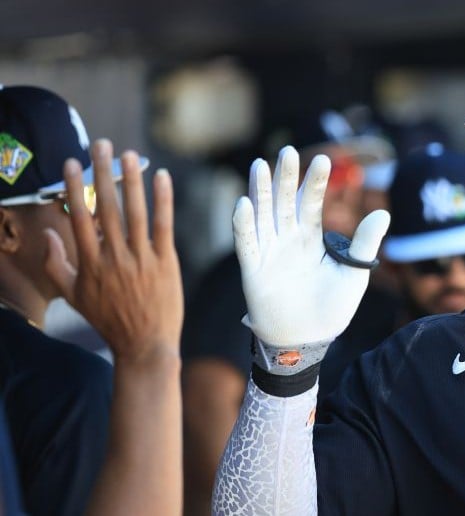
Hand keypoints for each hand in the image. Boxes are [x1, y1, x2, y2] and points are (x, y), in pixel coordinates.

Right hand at [44, 139, 182, 363]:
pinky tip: (163, 178)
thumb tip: (49, 233)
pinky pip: (164, 226)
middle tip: (102, 145)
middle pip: (108, 207)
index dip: (76, 188)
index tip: (73, 163)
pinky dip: (164, 201)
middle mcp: (114, 258)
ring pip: (136, 212)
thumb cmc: (108, 319)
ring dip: (133, 180)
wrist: (144, 345)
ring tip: (130, 154)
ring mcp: (142, 259)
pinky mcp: (166, 262)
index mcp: (90, 263)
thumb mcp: (74, 295)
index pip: (80, 217)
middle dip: (103, 173)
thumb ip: (56, 264)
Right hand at [234, 146, 388, 356]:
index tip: (324, 159)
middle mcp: (287, 240)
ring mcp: (269, 253)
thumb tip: (384, 214)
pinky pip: (246, 243)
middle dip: (286, 177)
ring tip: (260, 165)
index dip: (315, 182)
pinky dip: (243, 224)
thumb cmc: (332, 308)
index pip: (312, 203)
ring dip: (261, 191)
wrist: (308, 340)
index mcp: (311, 239)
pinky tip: (244, 203)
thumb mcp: (353, 273)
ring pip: (262, 215)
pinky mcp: (254, 270)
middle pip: (285, 202)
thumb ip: (364, 243)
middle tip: (288, 151)